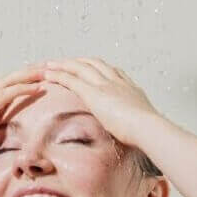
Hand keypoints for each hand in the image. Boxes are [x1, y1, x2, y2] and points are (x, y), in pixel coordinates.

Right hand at [0, 65, 45, 194]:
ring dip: (27, 76)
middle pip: (7, 84)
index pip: (6, 97)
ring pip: (5, 83)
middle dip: (29, 75)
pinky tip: (37, 87)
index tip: (43, 84)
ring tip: (47, 70)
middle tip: (50, 68)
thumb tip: (11, 169)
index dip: (23, 88)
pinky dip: (20, 89)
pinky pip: (2, 96)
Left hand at [42, 57, 160, 146]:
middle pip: (94, 64)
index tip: (90, 68)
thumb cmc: (148, 132)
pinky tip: (48, 74)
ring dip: (63, 64)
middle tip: (65, 62)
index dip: (99, 68)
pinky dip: (58, 75)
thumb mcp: (141, 124)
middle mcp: (117, 82)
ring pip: (80, 67)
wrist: (148, 128)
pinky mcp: (93, 93)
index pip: (113, 71)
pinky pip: (71, 79)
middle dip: (78, 62)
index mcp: (130, 88)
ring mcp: (105, 85)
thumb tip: (132, 134)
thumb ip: (134, 125)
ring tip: (50, 64)